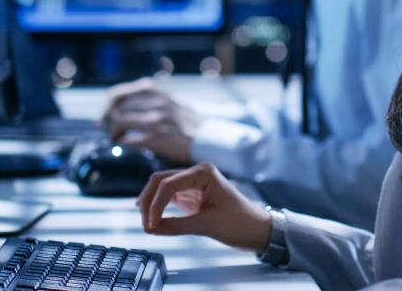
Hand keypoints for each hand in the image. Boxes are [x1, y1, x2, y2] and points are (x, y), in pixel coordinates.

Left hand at [101, 77, 201, 165]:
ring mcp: (156, 119)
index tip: (104, 115)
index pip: (119, 93)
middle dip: (106, 119)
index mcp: (156, 91)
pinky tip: (125, 146)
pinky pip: (131, 139)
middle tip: (105, 128)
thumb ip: (152, 99)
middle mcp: (155, 102)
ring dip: (113, 132)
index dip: (107, 105)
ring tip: (115, 138)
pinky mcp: (158, 137)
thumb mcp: (171, 100)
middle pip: (116, 107)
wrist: (208, 137)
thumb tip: (129, 102)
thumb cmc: (189, 121)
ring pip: (121, 122)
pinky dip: (124, 143)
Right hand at [136, 162, 271, 251]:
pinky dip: (160, 207)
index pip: (168, 184)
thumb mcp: (206, 225)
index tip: (149, 225)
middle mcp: (197, 172)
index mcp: (203, 172)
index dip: (155, 205)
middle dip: (149, 201)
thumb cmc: (238, 223)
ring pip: (163, 187)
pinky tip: (153, 218)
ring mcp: (194, 182)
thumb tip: (150, 228)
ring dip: (152, 203)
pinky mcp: (193, 193)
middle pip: (161, 180)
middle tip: (144, 223)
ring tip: (146, 223)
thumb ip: (176, 226)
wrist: (257, 229)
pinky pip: (170, 196)